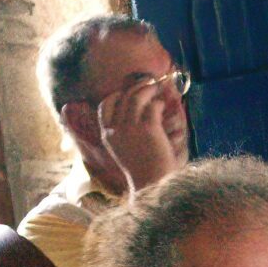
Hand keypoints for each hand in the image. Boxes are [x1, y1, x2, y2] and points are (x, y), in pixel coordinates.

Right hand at [95, 74, 181, 191]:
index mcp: (108, 136)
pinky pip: (153, 106)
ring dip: (148, 89)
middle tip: (148, 82)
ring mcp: (131, 128)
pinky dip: (158, 102)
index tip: (127, 92)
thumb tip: (136, 112)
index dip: (116, 95)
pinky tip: (163, 105)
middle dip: (135, 86)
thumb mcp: (126, 151)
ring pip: (136, 97)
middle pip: (122, 97)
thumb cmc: (144, 170)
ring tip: (157, 86)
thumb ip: (125, 134)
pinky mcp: (149, 129)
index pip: (104, 106)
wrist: (153, 185)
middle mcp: (116, 130)